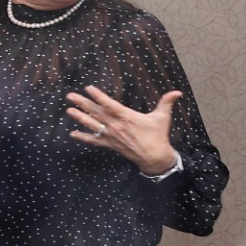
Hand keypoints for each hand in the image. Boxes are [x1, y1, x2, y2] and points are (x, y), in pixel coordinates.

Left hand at [66, 85, 180, 174]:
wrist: (154, 157)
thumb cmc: (158, 136)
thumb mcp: (162, 117)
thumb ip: (167, 102)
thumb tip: (177, 92)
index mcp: (127, 117)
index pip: (109, 104)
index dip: (98, 96)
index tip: (88, 88)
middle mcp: (116, 126)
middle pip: (96, 113)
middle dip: (83, 103)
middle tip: (70, 96)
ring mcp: (112, 136)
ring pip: (92, 125)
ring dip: (79, 117)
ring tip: (68, 110)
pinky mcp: (110, 145)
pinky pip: (94, 141)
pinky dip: (83, 138)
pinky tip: (72, 134)